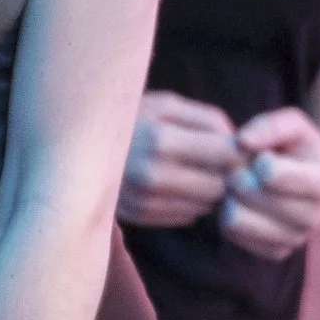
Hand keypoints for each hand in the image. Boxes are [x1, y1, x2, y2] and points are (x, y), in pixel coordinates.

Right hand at [119, 88, 241, 229]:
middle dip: (227, 173)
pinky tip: (178, 183)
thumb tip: (242, 143)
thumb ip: (208, 119)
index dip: (243, 150)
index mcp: (161, 141)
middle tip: (221, 159)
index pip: (228, 155)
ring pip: (206, 205)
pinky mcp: (139, 216)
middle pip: (220, 185)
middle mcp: (152, 176)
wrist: (76, 144)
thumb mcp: (166, 103)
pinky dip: (191, 202)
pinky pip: (187, 216)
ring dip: (210, 189)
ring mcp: (144, 201)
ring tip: (197, 169)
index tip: (242, 145)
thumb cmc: (129, 116)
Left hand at [217, 106, 319, 259]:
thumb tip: (241, 142)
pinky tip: (245, 203)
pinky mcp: (276, 253)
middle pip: (248, 195)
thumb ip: (269, 126)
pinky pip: (231, 233)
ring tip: (244, 185)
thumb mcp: (295, 124)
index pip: (269, 174)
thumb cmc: (304, 147)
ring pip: (235, 220)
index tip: (263, 156)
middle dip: (238, 175)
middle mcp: (312, 219)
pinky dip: (231, 214)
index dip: (257, 159)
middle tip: (245, 168)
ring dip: (231, 196)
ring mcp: (295, 240)